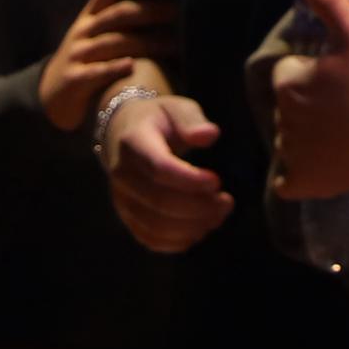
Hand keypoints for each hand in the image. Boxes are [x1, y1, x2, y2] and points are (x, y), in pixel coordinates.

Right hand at [41, 0, 176, 133]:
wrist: (51, 98)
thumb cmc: (86, 65)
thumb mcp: (97, 40)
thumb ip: (121, 27)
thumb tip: (162, 12)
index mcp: (90, 18)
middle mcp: (84, 32)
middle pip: (118, 15)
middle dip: (149, 11)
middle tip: (176, 11)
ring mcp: (78, 54)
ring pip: (114, 43)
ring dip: (146, 43)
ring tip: (173, 45)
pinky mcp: (75, 79)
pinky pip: (97, 71)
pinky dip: (114, 68)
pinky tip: (131, 65)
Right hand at [103, 91, 232, 254]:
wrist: (123, 135)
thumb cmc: (158, 120)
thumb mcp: (176, 107)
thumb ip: (192, 120)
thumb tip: (210, 136)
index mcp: (134, 142)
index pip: (159, 168)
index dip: (190, 180)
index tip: (217, 181)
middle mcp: (122, 173)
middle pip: (159, 201)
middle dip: (198, 207)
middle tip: (226, 202)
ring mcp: (122, 198)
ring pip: (155, 225)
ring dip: (192, 227)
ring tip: (218, 215)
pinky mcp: (127, 217)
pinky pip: (151, 239)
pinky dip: (179, 241)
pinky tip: (200, 229)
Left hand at [268, 0, 348, 202]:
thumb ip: (331, 2)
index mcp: (287, 84)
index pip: (287, 72)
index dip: (311, 71)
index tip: (337, 76)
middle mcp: (281, 120)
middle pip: (288, 104)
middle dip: (309, 100)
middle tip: (344, 102)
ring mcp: (290, 156)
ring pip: (290, 137)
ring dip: (307, 133)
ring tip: (341, 130)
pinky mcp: (302, 183)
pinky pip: (288, 179)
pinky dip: (299, 173)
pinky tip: (322, 163)